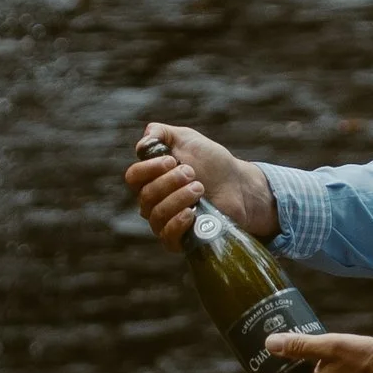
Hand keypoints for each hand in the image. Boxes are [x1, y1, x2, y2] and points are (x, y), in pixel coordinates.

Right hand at [124, 124, 278, 249]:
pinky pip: (167, 237)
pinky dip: (178, 223)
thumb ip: (162, 133)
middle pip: (146, 195)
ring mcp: (165, 221)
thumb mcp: (187, 139)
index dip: (149, 168)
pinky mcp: (179, 239)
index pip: (133, 177)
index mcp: (151, 178)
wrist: (239, 185)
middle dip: (170, 181)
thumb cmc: (212, 163)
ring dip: (179, 198)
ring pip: (157, 214)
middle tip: (193, 173)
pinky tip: (192, 213)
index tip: (172, 160)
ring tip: (199, 188)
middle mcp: (153, 201)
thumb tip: (144, 138)